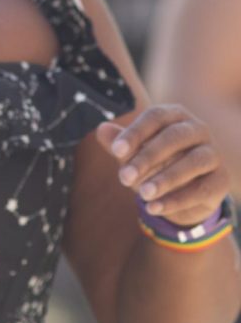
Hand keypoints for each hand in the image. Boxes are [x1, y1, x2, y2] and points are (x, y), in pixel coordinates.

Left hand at [96, 106, 230, 226]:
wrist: (183, 193)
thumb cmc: (154, 164)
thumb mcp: (134, 153)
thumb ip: (120, 142)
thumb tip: (101, 129)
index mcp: (175, 115)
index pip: (155, 116)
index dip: (135, 133)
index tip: (115, 151)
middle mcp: (198, 129)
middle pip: (174, 137)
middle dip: (147, 157)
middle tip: (124, 177)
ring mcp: (213, 153)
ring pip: (192, 162)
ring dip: (165, 179)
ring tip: (141, 194)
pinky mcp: (221, 179)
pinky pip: (202, 189)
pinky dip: (177, 200)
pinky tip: (154, 208)